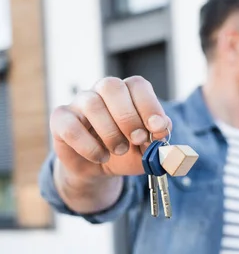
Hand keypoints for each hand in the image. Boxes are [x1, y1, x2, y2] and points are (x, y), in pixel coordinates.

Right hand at [50, 76, 171, 179]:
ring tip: (120, 150)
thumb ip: (158, 137)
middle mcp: (102, 92)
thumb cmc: (127, 151)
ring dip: (110, 132)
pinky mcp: (61, 120)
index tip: (157, 128)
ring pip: (92, 104)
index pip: (137, 85)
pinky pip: (70, 126)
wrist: (100, 168)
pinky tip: (101, 157)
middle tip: (138, 139)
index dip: (149, 105)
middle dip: (128, 116)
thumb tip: (163, 128)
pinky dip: (89, 146)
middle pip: (111, 86)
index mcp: (127, 93)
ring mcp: (80, 103)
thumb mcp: (148, 148)